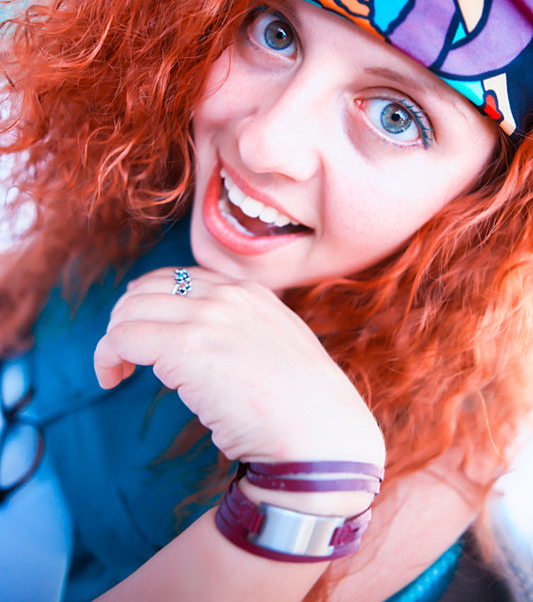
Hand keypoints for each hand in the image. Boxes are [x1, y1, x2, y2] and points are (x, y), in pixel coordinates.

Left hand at [94, 267, 384, 468]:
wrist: (322, 437)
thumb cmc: (303, 410)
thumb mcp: (279, 349)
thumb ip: (245, 334)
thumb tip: (206, 349)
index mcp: (251, 293)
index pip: (180, 277)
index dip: (151, 302)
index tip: (144, 334)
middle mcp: (227, 295)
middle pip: (146, 289)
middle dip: (126, 320)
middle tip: (125, 358)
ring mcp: (207, 317)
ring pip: (128, 311)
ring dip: (113, 340)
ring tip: (117, 372)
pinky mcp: (186, 347)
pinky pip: (122, 338)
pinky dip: (106, 357)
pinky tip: (112, 380)